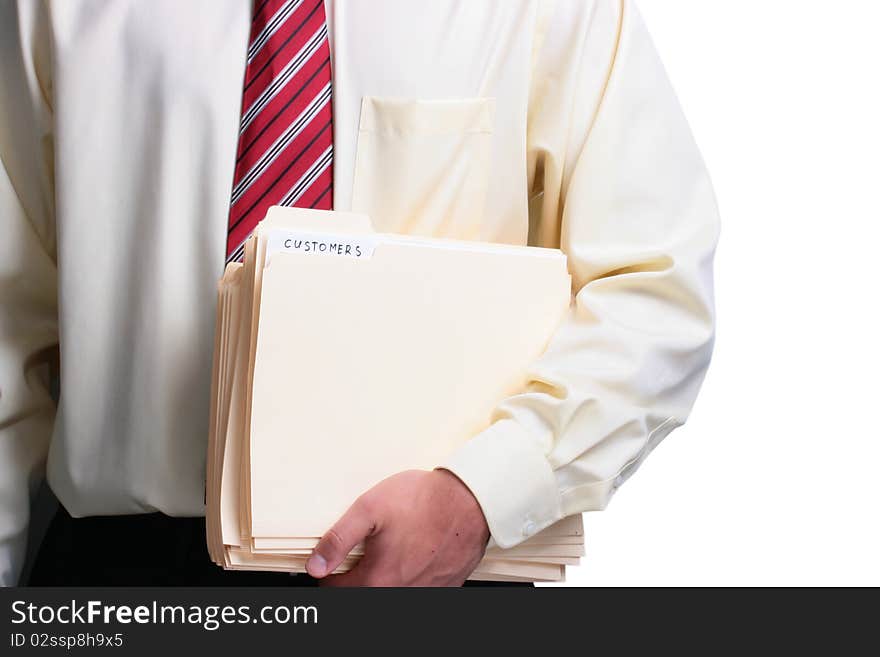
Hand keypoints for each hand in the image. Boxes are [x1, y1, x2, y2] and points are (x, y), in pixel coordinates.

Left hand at [305, 469, 489, 585]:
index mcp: (377, 580)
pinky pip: (419, 591)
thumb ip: (338, 539)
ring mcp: (425, 593)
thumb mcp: (369, 509)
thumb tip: (315, 565)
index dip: (328, 574)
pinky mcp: (445, 586)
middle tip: (363, 554)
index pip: (337, 592)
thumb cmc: (425, 501)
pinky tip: (414, 557)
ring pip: (392, 594)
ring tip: (390, 552)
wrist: (470, 500)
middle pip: (365, 596)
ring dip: (384, 580)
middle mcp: (401, 594)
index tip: (331, 562)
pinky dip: (411, 580)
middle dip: (357, 579)